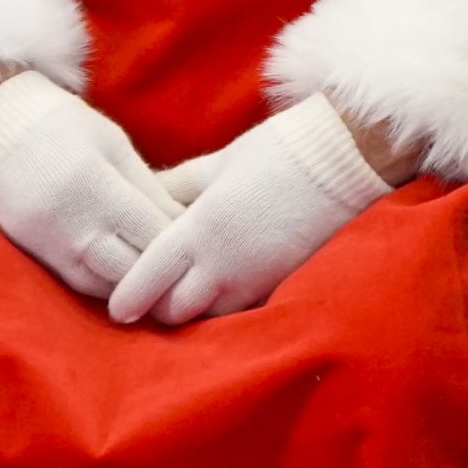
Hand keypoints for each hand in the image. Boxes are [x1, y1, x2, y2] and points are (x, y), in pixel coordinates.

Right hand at [0, 70, 181, 299]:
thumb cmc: (61, 123)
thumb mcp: (112, 142)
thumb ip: (144, 183)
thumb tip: (178, 219)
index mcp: (99, 187)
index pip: (154, 231)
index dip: (182, 242)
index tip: (204, 243)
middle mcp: (73, 224)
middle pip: (133, 267)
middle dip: (164, 272)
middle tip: (191, 272)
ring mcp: (49, 243)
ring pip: (106, 285)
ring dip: (136, 285)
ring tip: (164, 283)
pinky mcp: (32, 252)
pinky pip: (78, 283)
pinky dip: (106, 286)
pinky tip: (127, 281)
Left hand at [108, 93, 387, 325]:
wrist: (349, 157)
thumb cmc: (280, 149)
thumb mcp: (219, 161)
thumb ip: (178, 185)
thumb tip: (146, 197)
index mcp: (199, 229)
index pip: (145, 283)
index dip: (127, 298)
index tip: (118, 305)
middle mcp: (223, 264)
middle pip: (173, 312)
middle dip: (159, 308)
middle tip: (154, 293)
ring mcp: (255, 279)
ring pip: (208, 318)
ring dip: (196, 310)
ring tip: (192, 291)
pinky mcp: (282, 282)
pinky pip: (243, 309)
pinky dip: (228, 305)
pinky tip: (228, 286)